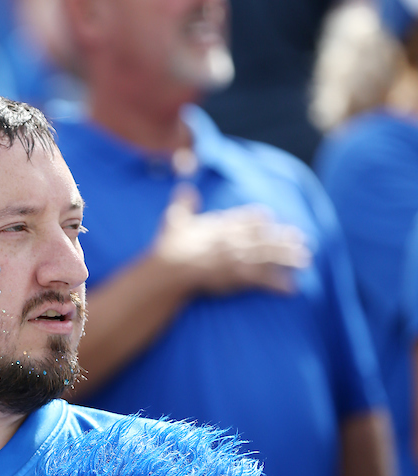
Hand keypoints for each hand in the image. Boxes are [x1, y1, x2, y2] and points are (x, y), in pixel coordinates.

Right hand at [153, 184, 311, 296]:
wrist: (170, 269)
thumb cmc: (169, 247)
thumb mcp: (175, 220)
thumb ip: (183, 204)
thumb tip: (185, 187)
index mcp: (222, 225)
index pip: (247, 218)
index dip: (261, 219)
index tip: (270, 219)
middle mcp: (235, 238)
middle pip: (266, 237)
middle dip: (285, 239)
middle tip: (302, 239)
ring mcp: (239, 257)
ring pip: (270, 256)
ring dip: (289, 258)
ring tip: (306, 260)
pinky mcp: (239, 277)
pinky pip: (264, 280)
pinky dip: (279, 284)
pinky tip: (292, 288)